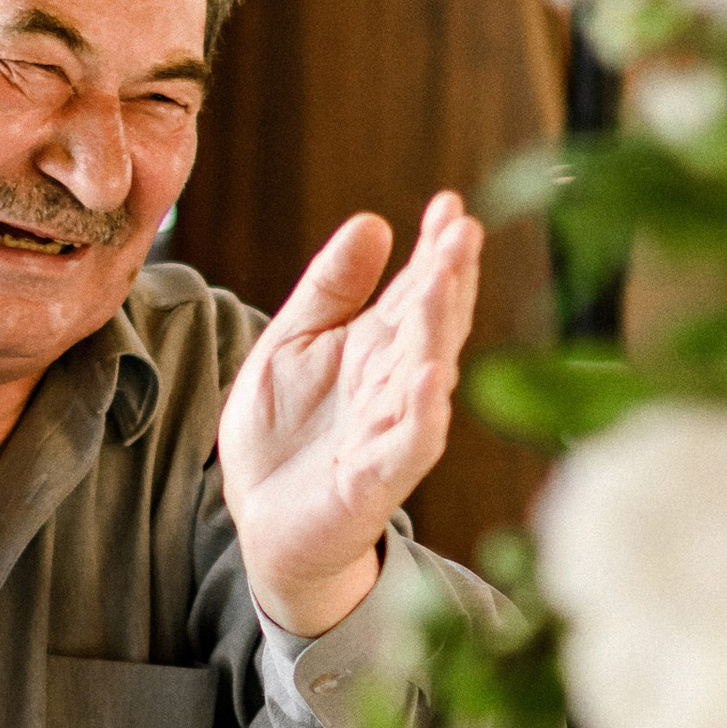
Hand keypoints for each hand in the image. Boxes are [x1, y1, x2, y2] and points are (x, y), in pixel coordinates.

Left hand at [218, 193, 483, 634]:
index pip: (414, 290)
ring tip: (445, 279)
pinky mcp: (377, 479)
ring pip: (426, 373)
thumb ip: (328, 288)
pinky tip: (429, 375)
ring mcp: (390, 431)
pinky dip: (422, 411)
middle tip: (464, 228)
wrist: (262, 523)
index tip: (450, 204)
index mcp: (375, 348)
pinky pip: (410, 443)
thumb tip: (373, 222)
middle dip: (448, 276)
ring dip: (438, 328)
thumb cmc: (281, 435)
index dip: (435, 249)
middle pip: (431, 323)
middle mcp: (393, 384)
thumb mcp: (291, 343)